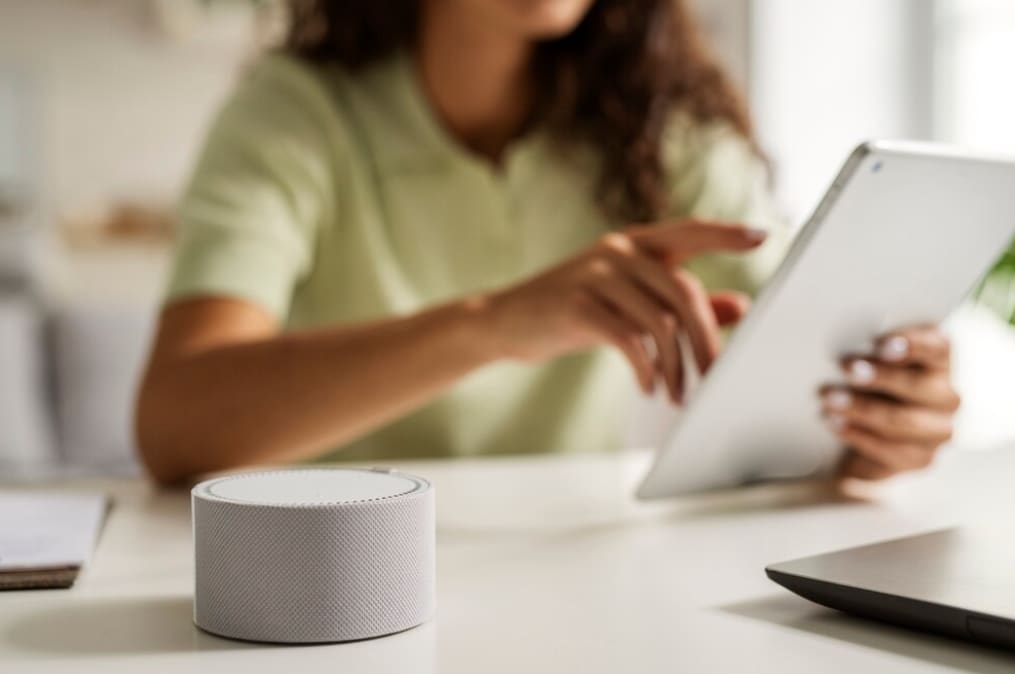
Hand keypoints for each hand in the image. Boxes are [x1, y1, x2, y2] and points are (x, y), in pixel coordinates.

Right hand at [482, 220, 765, 401]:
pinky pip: (630, 340)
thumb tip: (739, 307)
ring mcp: (596, 275)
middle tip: (715, 376)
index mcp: (633, 245)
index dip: (724, 233)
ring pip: (661, 321)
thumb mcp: (626, 303)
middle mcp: (618, 252)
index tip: (761, 236)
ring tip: (676, 393)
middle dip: (707, 340)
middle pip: (684, 292)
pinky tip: (648, 386)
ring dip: (676, 366)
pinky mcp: (578, 305)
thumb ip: (676, 303)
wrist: (504, 322)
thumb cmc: (572, 312)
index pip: (688, 231)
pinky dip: (646, 369)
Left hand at [821, 326, 959, 480]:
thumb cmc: (868, 383)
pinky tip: (834, 423)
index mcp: (939, 361)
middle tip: (846, 367)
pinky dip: (857, 434)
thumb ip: (869, 352)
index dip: (913, 344)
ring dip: (862, 408)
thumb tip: (851, 352)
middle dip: (880, 376)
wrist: (866, 432)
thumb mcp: (869, 361)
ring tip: (829, 399)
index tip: (881, 344)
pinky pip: (890, 449)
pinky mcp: (921, 458)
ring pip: (902, 420)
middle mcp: (947, 396)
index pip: (938, 347)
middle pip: (918, 384)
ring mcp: (939, 430)